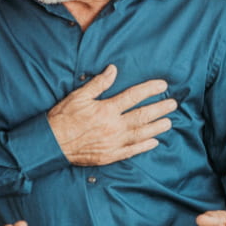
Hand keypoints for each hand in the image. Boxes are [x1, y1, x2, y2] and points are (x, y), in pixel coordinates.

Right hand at [46, 65, 175, 165]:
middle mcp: (113, 126)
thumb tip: (113, 70)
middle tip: (173, 104)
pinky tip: (154, 142)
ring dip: (157, 128)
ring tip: (168, 122)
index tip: (163, 85)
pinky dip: (144, 147)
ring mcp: (113, 143)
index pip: (133, 96)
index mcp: (106, 110)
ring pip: (141, 134)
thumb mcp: (78, 96)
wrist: (52, 144)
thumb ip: (98, 84)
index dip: (150, 89)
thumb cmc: (63, 118)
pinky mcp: (109, 155)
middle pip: (142, 116)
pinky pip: (131, 151)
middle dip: (160, 109)